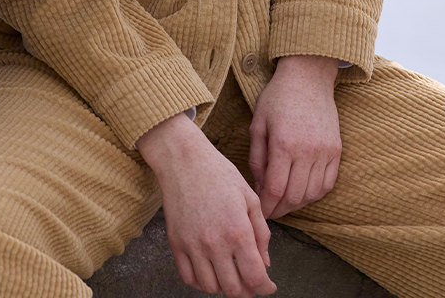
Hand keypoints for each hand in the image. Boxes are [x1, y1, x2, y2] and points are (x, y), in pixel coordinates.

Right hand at [137, 112, 276, 295]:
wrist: (184, 160)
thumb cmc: (220, 174)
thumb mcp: (250, 199)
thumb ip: (261, 234)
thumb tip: (265, 264)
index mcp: (238, 231)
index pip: (255, 277)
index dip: (265, 288)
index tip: (268, 286)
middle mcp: (215, 243)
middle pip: (233, 289)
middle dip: (247, 291)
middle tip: (251, 282)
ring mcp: (192, 245)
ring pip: (211, 287)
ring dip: (224, 287)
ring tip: (231, 275)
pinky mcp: (176, 243)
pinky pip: (188, 277)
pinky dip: (201, 282)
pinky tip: (210, 271)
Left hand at [249, 55, 342, 218]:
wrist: (308, 78)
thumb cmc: (277, 99)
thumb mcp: (258, 125)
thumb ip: (257, 159)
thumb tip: (259, 187)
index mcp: (284, 144)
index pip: (275, 189)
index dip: (267, 206)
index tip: (260, 212)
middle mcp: (307, 150)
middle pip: (294, 196)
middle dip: (280, 209)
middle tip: (270, 212)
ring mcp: (325, 152)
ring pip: (312, 193)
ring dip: (297, 204)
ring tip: (285, 204)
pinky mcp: (337, 150)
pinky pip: (328, 183)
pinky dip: (315, 194)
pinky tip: (303, 193)